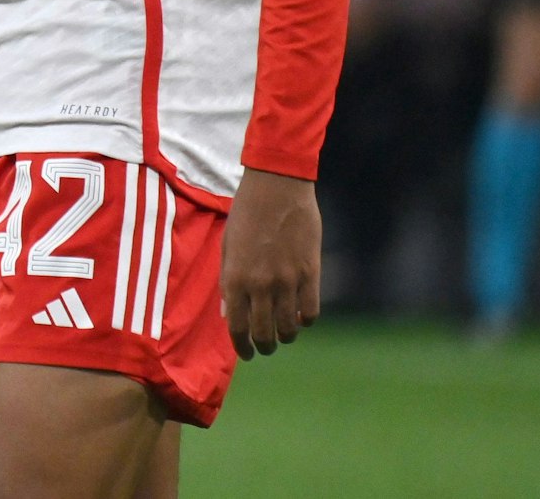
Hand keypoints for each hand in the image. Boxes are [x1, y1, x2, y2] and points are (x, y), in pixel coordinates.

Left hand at [221, 168, 320, 359]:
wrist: (277, 186)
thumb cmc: (246, 213)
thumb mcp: (228, 246)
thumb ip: (228, 282)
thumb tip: (229, 315)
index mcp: (235, 278)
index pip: (238, 328)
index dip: (242, 347)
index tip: (246, 354)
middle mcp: (260, 284)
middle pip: (264, 334)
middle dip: (264, 347)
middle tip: (265, 347)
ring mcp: (287, 280)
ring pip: (290, 328)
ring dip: (286, 337)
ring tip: (283, 334)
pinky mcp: (311, 273)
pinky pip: (311, 312)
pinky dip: (305, 320)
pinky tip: (301, 316)